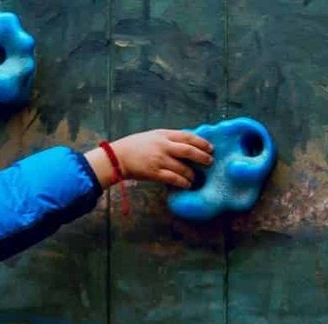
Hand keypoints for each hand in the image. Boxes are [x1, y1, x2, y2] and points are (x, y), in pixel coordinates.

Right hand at [86, 129, 213, 188]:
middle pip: (189, 151)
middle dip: (202, 157)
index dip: (201, 142)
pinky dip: (183, 182)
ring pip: (183, 168)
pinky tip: (187, 185)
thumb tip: (187, 144)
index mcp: (163, 135)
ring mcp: (159, 160)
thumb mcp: (153, 136)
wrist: (118, 157)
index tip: (210, 148)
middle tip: (210, 162)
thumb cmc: (136, 146)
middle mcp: (163, 146)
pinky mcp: (154, 173)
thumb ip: (169, 139)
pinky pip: (174, 179)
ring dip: (192, 174)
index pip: (187, 136)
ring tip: (196, 178)